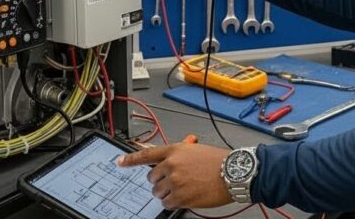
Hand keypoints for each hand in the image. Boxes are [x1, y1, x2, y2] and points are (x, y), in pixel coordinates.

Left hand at [116, 143, 232, 208]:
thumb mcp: (194, 151)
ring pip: (158, 192)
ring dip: (168, 192)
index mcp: (174, 150)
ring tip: (185, 188)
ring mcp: (174, 181)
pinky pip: (167, 203)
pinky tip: (187, 196)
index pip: (147, 154)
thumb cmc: (218, 161)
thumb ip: (176, 156)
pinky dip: (174, 202)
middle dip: (161, 181)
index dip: (131, 159)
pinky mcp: (180, 197)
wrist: (234, 172)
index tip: (120, 162)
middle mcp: (171, 165)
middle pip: (151, 178)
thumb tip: (163, 163)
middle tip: (176, 181)